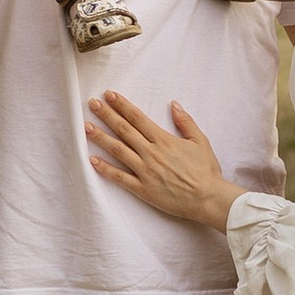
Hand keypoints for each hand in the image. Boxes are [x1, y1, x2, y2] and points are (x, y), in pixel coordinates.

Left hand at [85, 92, 238, 231]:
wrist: (207, 198)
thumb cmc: (205, 170)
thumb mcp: (200, 141)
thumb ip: (185, 122)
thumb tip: (174, 104)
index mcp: (164, 140)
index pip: (138, 118)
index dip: (122, 105)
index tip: (110, 95)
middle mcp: (151, 153)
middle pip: (124, 130)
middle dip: (107, 115)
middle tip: (92, 103)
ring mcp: (145, 171)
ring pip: (118, 151)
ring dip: (101, 138)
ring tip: (86, 127)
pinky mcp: (143, 189)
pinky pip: (120, 178)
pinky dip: (105, 169)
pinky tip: (92, 160)